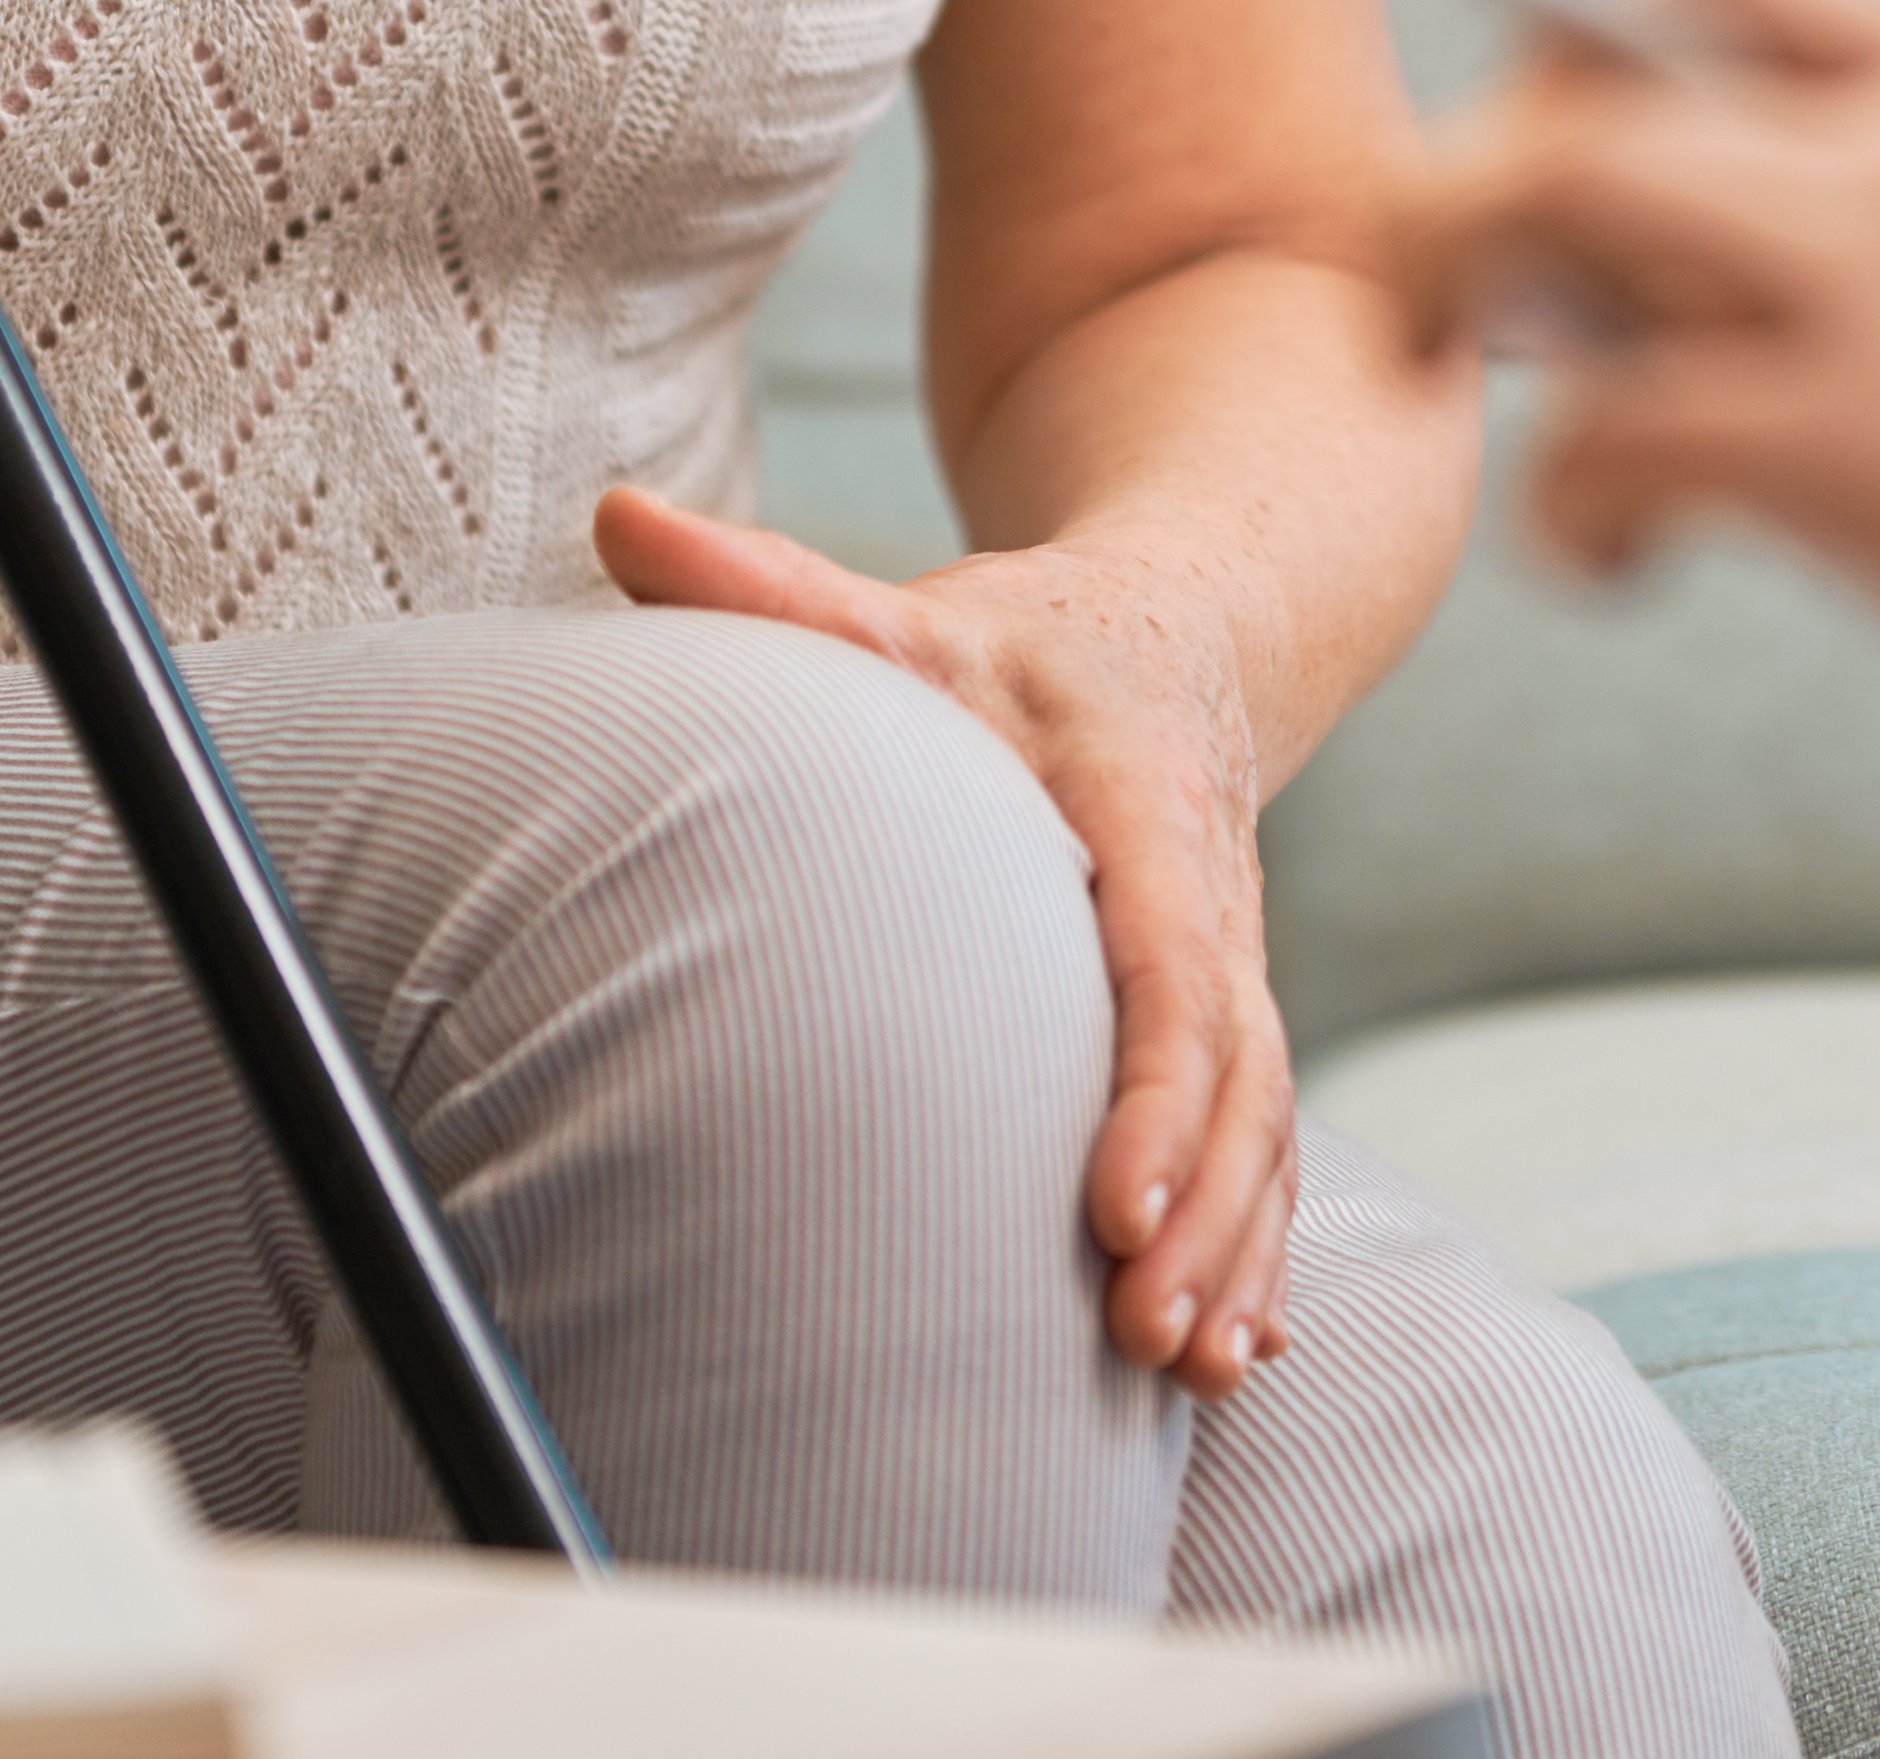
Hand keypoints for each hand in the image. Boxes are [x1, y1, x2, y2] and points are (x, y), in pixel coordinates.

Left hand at [594, 488, 1303, 1391]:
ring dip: (1239, 1241)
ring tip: (1190, 1363)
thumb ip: (772, 585)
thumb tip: (616, 516)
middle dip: (1202, 1205)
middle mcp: (1210, 895)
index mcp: (1143, 807)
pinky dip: (1261, 1235)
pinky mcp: (1228, 1008)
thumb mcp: (913, 611)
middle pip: (1233, 1066)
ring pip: (1263, 1112)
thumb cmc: (1026, 641)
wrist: (1180, 627)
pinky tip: (1238, 1341)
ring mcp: (1232, 960)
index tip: (1110, 1203)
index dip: (1151, 1086)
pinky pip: (1263, 1129)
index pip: (1166, 958)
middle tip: (1143, 1331)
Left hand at [1372, 0, 1879, 791]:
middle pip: (1596, 66)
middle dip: (1494, 163)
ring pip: (1559, 192)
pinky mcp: (1852, 441)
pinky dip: (1568, 500)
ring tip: (1478, 377)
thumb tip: (1734, 277)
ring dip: (1472, 278)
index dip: (1601, 39)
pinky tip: (1615, 561)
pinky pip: (1606, 425)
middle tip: (1478, 281)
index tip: (1570, 141)